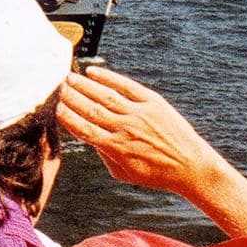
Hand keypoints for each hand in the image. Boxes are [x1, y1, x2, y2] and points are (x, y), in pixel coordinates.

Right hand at [56, 66, 227, 196]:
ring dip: (84, 85)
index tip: (56, 108)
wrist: (191, 166)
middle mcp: (125, 128)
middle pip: (91, 109)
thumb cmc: (156, 174)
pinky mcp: (153, 102)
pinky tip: (94, 72)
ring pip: (105, 95)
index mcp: (116, 148)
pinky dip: (109, 77)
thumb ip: (104, 156)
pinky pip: (126, 86)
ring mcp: (139, 113)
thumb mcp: (125, 173)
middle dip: (71, 97)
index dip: (67, 117)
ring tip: (70, 77)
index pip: (84, 129)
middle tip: (58, 87)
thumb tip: (89, 137)